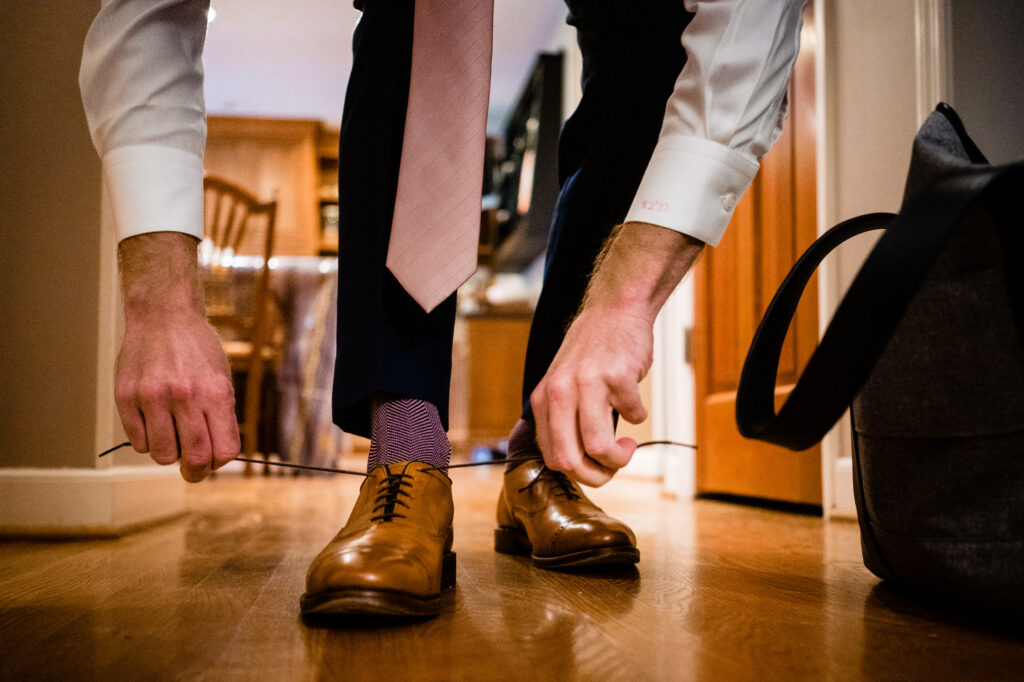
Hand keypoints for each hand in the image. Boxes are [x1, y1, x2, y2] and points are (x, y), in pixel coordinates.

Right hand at [115, 233, 239, 481]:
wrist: (163, 316)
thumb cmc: (197, 350)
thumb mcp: (221, 378)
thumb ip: (220, 417)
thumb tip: (215, 459)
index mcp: (216, 392)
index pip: (224, 451)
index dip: (220, 462)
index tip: (214, 459)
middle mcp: (185, 395)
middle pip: (194, 458)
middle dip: (196, 471)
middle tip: (192, 467)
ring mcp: (152, 397)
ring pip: (162, 455)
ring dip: (169, 453)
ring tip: (171, 434)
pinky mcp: (126, 397)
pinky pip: (138, 442)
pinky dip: (147, 441)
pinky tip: (152, 422)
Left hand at [531, 308, 652, 486]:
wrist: (615, 309)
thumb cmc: (593, 351)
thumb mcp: (563, 384)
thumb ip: (563, 420)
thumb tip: (577, 465)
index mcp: (543, 400)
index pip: (552, 457)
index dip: (578, 473)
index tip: (596, 467)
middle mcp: (559, 393)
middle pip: (569, 461)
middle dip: (597, 476)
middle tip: (614, 467)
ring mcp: (587, 385)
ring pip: (599, 448)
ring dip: (620, 457)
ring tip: (629, 446)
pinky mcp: (617, 377)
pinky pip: (632, 415)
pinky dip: (638, 415)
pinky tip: (635, 402)